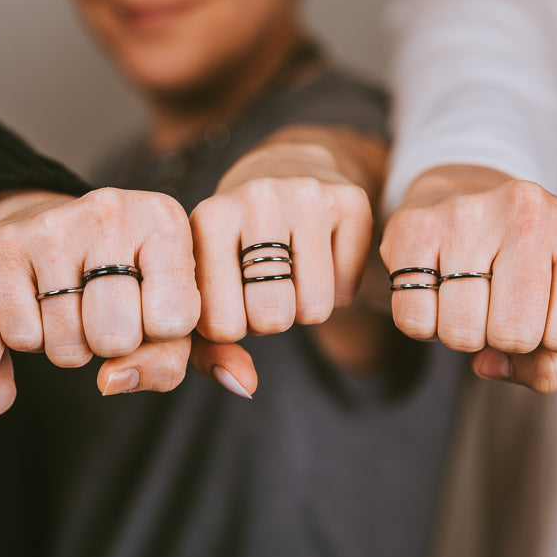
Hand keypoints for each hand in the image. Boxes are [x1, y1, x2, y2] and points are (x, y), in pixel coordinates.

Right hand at [0, 187, 199, 395]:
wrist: (61, 230)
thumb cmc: (130, 281)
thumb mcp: (168, 313)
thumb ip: (164, 362)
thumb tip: (110, 382)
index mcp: (164, 221)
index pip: (173, 322)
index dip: (159, 334)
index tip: (150, 305)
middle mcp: (111, 211)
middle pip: (116, 338)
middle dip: (112, 344)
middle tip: (107, 311)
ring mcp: (54, 224)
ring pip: (66, 346)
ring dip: (72, 344)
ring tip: (76, 306)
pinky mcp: (6, 244)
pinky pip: (22, 338)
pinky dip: (33, 337)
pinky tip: (42, 303)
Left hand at [188, 138, 376, 394]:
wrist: (285, 169)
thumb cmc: (234, 246)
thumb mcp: (205, 285)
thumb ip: (205, 349)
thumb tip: (244, 386)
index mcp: (208, 218)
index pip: (221, 324)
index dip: (230, 327)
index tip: (229, 300)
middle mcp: (255, 198)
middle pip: (271, 316)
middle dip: (269, 319)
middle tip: (264, 289)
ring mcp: (306, 194)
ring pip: (314, 308)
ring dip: (304, 308)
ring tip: (291, 275)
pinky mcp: (351, 200)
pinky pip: (349, 289)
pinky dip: (337, 290)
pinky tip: (320, 258)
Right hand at [380, 167, 556, 392]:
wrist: (464, 198)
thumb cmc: (527, 267)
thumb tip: (490, 364)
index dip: (551, 341)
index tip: (541, 310)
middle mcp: (526, 210)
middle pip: (514, 335)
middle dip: (502, 339)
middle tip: (498, 307)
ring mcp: (465, 213)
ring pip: (461, 331)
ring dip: (462, 333)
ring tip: (468, 298)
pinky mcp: (412, 226)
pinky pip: (414, 319)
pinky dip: (424, 325)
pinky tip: (436, 293)